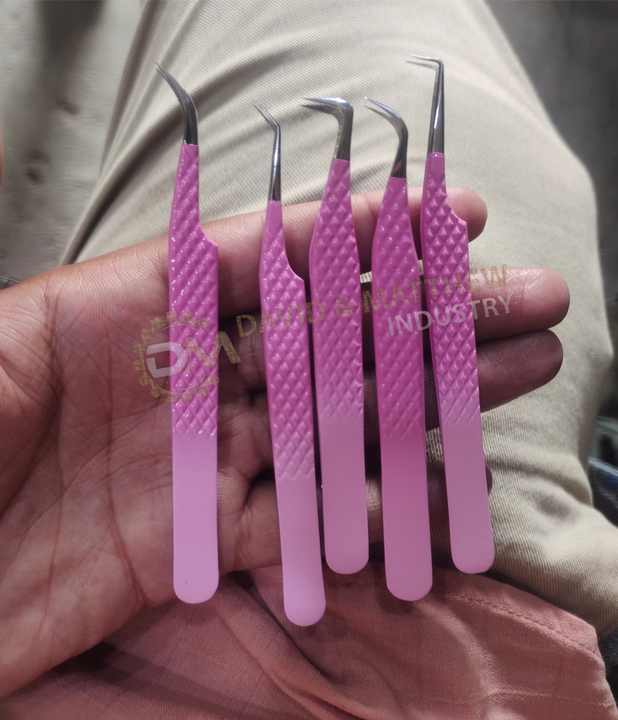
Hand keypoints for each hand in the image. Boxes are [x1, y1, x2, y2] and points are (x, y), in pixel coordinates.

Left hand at [0, 188, 567, 694]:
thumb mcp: (8, 347)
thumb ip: (106, 297)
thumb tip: (205, 231)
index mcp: (138, 313)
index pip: (270, 257)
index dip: (362, 231)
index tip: (447, 214)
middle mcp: (186, 380)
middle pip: (329, 338)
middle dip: (429, 314)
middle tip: (524, 299)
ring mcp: (198, 461)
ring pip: (333, 424)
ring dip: (422, 400)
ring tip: (513, 375)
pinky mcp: (195, 539)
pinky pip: (294, 522)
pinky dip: (356, 516)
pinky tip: (418, 500)